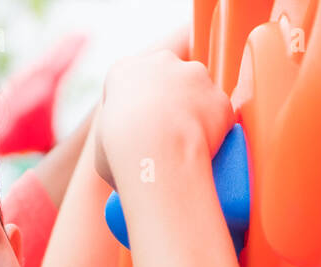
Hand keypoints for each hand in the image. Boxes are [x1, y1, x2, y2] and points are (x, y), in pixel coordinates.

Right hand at [92, 49, 233, 192]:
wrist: (157, 151)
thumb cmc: (120, 152)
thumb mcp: (101, 140)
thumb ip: (117, 130)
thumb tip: (128, 148)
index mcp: (125, 70)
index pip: (132, 82)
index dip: (137, 108)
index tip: (140, 130)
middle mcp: (162, 62)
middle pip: (169, 78)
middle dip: (171, 101)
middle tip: (166, 136)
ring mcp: (195, 75)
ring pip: (199, 92)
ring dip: (195, 113)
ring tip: (185, 146)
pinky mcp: (220, 97)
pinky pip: (219, 115)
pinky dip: (216, 132)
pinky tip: (203, 151)